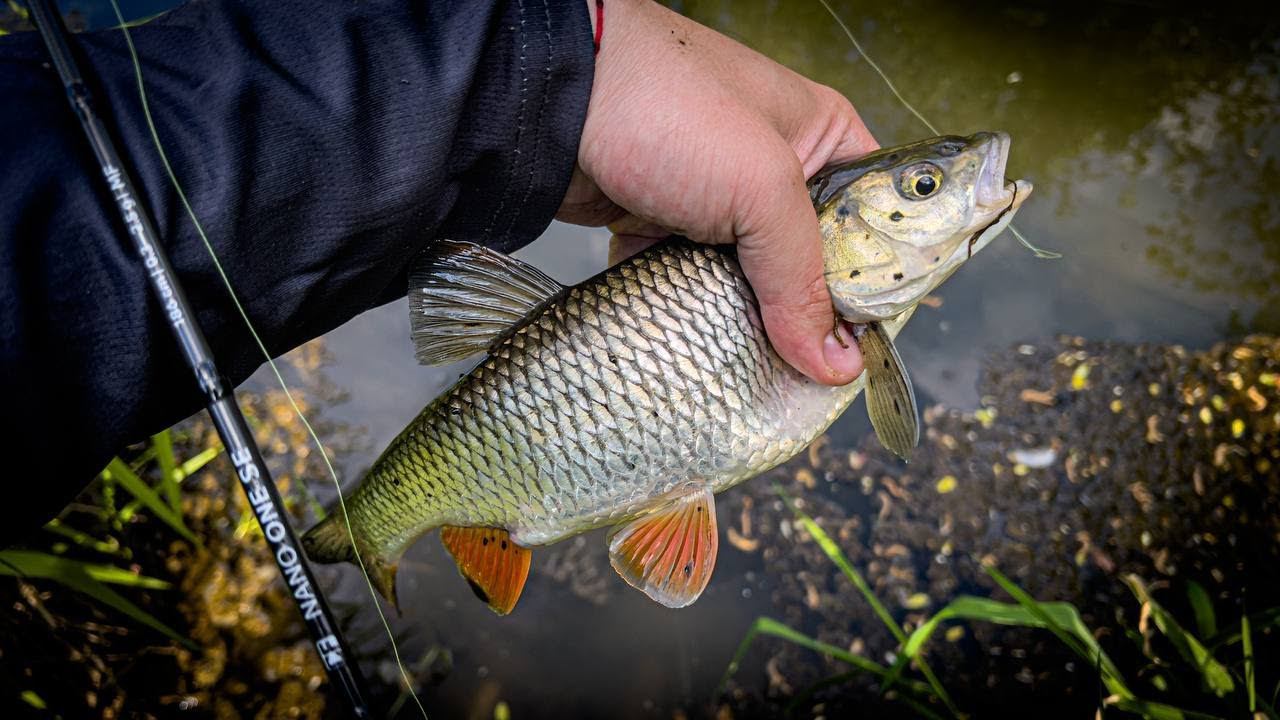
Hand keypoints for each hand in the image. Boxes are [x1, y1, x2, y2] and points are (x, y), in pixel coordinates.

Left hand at [556, 0, 877, 384]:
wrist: (550, 101)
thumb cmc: (668, 108)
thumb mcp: (760, 188)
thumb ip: (801, 278)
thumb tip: (835, 362)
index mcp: (821, 137)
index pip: (871, 219)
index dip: (872, 283)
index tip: (863, 344)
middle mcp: (771, 169)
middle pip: (806, 264)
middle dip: (802, 316)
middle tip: (804, 370)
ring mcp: (712, 201)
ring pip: (745, 282)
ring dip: (740, 321)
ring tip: (749, 365)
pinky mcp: (660, 226)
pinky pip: (686, 285)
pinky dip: (685, 312)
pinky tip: (690, 345)